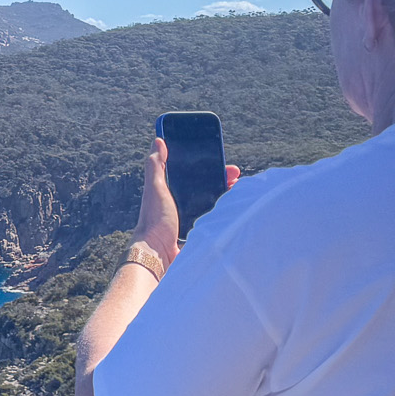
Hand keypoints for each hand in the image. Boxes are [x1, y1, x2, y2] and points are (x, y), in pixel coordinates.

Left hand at [134, 138, 240, 266]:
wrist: (159, 254)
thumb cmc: (155, 221)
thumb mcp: (155, 188)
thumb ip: (156, 166)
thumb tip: (158, 141)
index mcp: (170, 191)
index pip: (192, 174)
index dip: (207, 167)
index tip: (222, 161)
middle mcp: (180, 203)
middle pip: (206, 187)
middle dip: (222, 179)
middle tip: (236, 175)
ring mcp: (190, 218)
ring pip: (213, 202)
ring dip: (226, 195)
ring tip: (239, 190)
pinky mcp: (199, 232)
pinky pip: (215, 219)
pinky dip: (225, 213)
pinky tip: (236, 208)